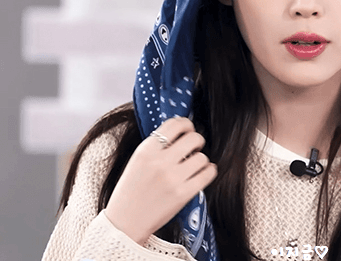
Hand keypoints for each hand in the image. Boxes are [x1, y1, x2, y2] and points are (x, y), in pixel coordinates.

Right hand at [105, 117, 217, 244]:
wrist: (124, 223)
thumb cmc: (131, 191)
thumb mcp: (137, 161)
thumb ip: (156, 146)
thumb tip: (181, 131)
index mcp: (146, 151)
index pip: (174, 124)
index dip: (186, 124)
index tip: (188, 129)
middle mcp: (159, 162)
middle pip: (193, 138)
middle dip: (197, 141)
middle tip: (194, 148)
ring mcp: (172, 179)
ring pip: (202, 157)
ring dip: (201, 159)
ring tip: (195, 165)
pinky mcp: (183, 194)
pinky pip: (207, 174)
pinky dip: (209, 171)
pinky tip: (203, 173)